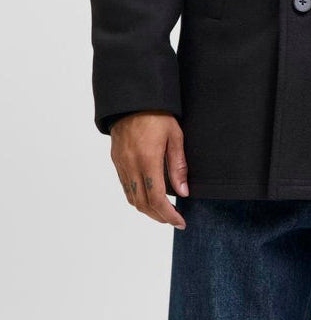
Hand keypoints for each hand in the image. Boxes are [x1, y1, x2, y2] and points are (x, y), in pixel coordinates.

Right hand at [110, 112, 188, 228]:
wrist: (133, 98)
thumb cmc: (158, 113)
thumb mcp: (175, 135)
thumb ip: (178, 165)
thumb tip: (184, 192)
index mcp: (147, 159)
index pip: (157, 199)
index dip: (169, 215)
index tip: (180, 222)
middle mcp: (131, 165)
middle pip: (142, 204)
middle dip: (159, 216)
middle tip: (174, 219)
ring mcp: (121, 164)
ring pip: (131, 198)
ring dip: (147, 209)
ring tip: (163, 211)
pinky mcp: (116, 160)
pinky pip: (125, 187)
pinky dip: (137, 197)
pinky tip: (148, 195)